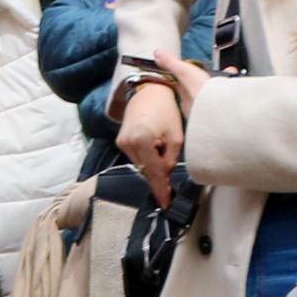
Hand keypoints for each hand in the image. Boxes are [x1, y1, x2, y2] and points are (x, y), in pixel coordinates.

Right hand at [116, 75, 185, 205]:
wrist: (148, 93)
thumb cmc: (166, 111)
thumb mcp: (176, 137)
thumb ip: (171, 159)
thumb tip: (165, 174)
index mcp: (142, 140)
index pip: (154, 172)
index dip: (161, 189)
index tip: (166, 204)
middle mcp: (127, 143)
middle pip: (147, 170)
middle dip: (159, 175)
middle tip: (171, 180)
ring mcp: (121, 143)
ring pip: (142, 165)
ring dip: (153, 164)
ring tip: (163, 148)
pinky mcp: (120, 142)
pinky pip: (136, 158)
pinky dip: (147, 158)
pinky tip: (155, 146)